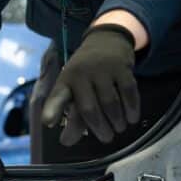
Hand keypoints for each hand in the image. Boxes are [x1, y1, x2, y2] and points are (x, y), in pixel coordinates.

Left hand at [40, 24, 140, 144]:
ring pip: (110, 103)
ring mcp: (102, 69)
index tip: (48, 122)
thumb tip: (68, 141)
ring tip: (118, 129)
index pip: (57, 96)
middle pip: (89, 108)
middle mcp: (81, 73)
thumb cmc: (86, 72)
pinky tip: (132, 118)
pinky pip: (128, 93)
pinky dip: (131, 109)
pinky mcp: (122, 67)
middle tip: (106, 139)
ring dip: (116, 121)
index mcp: (66, 80)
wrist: (106, 40)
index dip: (52, 110)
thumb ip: (73, 113)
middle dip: (98, 128)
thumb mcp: (75, 87)